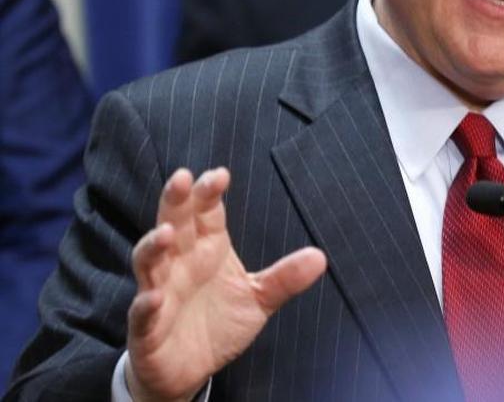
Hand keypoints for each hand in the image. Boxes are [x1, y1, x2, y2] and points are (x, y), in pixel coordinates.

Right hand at [125, 168, 326, 400]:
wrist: (190, 370)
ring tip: (166, 233)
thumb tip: (320, 257)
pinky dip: (146, 304)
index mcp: (207, 250)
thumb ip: (284, 278)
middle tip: (182, 178)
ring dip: (153, 246)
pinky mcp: (146, 327)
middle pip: (173, 224)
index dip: (209, 194)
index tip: (220, 175)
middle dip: (176, 202)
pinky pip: (142, 312)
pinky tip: (154, 297)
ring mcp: (159, 292)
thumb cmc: (219, 323)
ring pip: (148, 262)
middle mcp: (179, 264)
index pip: (206, 214)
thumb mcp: (258, 299)